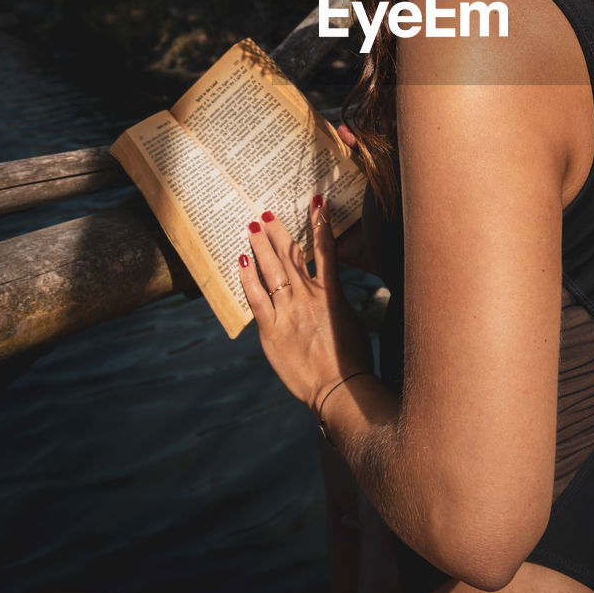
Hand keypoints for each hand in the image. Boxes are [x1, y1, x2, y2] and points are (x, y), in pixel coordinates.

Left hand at [238, 196, 371, 412]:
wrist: (339, 389)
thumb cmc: (352, 360)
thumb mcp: (349, 322)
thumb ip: (334, 303)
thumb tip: (326, 292)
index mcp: (332, 294)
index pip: (325, 250)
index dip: (321, 225)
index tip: (317, 203)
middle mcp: (309, 297)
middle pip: (291, 255)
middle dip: (278, 232)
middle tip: (266, 214)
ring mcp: (288, 313)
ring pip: (272, 271)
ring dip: (261, 247)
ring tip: (252, 228)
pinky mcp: (271, 331)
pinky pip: (256, 298)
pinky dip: (248, 279)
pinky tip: (241, 263)